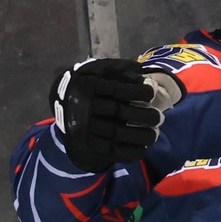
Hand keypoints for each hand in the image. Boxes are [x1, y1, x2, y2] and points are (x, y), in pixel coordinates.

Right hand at [52, 57, 160, 173]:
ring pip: (117, 133)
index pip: (117, 89)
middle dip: (144, 116)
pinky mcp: (88, 145)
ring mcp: (86, 128)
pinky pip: (112, 151)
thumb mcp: (94, 71)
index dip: (137, 91)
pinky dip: (130, 152)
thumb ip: (115, 69)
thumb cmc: (86, 86)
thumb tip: (139, 70)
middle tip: (159, 117)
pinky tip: (142, 149)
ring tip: (154, 134)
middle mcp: (86, 107)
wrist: (61, 108)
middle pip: (119, 112)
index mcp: (89, 87)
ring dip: (141, 136)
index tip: (152, 93)